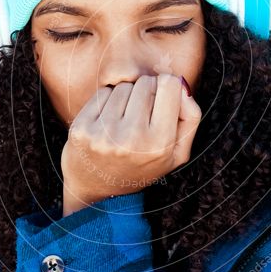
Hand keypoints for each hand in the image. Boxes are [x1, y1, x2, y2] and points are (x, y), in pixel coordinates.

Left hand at [61, 73, 201, 216]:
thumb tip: (181, 83)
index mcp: (160, 144)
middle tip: (142, 114)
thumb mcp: (177, 153)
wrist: (98, 189)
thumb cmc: (142, 165)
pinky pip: (103, 92)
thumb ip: (190, 117)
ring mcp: (103, 133)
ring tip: (124, 121)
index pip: (170, 84)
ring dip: (126, 97)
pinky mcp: (81, 128)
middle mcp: (131, 138)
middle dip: (147, 92)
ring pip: (124, 86)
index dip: (168, 88)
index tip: (163, 100)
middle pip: (146, 83)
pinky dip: (108, 101)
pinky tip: (108, 122)